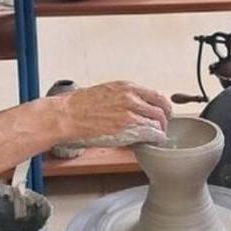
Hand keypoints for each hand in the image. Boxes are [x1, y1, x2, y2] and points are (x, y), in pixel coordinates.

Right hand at [56, 81, 171, 148]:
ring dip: (159, 131)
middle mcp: (132, 97)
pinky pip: (152, 133)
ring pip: (158, 122)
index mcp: (126, 87)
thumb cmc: (79, 107)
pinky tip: (152, 143)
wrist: (67, 116)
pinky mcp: (128, 127)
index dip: (162, 107)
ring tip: (155, 137)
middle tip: (161, 128)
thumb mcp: (106, 93)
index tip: (161, 114)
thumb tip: (133, 108)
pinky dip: (156, 139)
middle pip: (161, 108)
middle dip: (164, 121)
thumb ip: (123, 99)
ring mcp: (131, 112)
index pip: (156, 95)